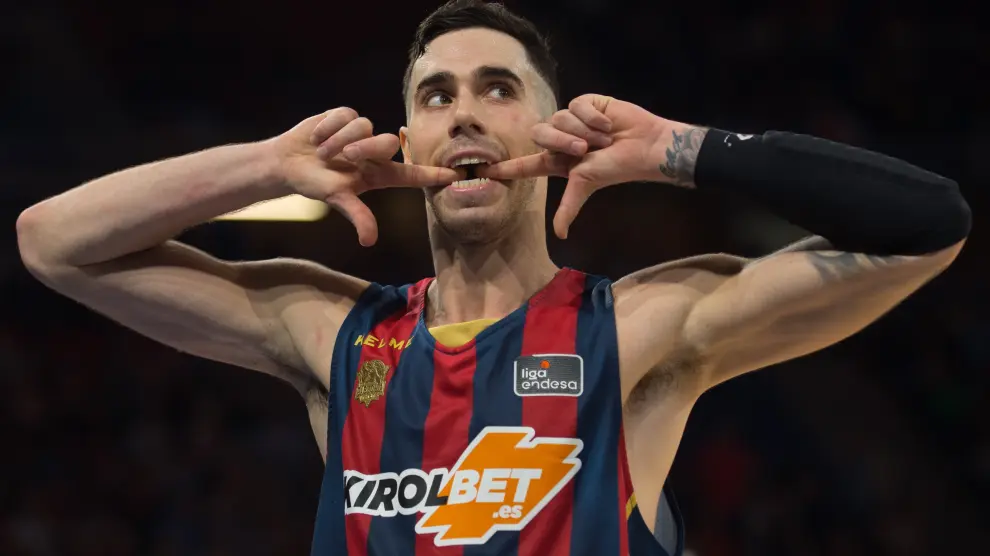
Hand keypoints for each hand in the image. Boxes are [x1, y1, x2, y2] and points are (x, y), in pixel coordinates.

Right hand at [273, 107, 460, 245]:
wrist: (287, 163)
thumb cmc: (315, 184)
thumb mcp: (337, 199)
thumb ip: (357, 215)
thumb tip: (369, 241)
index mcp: (378, 174)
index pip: (411, 174)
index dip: (432, 174)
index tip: (456, 175)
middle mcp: (374, 152)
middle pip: (386, 143)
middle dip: (363, 148)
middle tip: (342, 158)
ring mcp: (361, 132)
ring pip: (364, 125)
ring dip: (339, 139)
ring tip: (322, 151)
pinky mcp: (345, 116)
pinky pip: (345, 114)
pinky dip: (328, 127)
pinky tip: (316, 137)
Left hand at [479, 94, 699, 238]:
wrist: (643, 146)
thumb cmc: (617, 168)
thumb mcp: (586, 185)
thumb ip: (569, 206)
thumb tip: (560, 235)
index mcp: (558, 162)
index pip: (526, 165)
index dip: (506, 168)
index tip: (482, 171)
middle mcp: (561, 141)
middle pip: (541, 135)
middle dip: (561, 141)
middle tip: (584, 149)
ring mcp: (572, 121)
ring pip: (559, 118)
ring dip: (582, 130)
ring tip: (603, 139)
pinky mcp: (585, 104)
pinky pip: (576, 105)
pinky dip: (592, 117)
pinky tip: (607, 124)